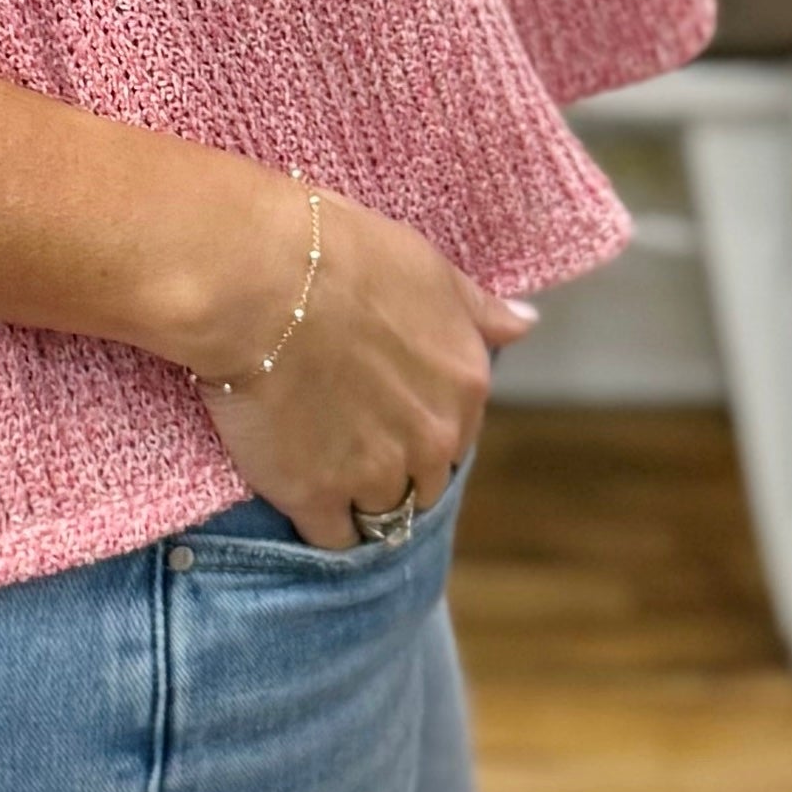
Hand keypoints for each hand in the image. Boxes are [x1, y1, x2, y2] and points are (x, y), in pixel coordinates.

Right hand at [193, 173, 534, 550]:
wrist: (264, 281)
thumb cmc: (344, 255)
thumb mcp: (428, 268)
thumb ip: (479, 309)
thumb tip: (526, 322)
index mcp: (466, 384)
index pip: (459, 432)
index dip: (421, 422)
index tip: (386, 404)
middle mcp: (433, 439)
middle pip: (426, 480)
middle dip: (398, 466)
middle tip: (351, 435)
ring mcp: (376, 475)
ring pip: (383, 512)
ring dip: (360, 497)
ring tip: (322, 464)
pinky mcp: (317, 498)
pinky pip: (333, 537)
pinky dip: (320, 521)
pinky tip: (299, 492)